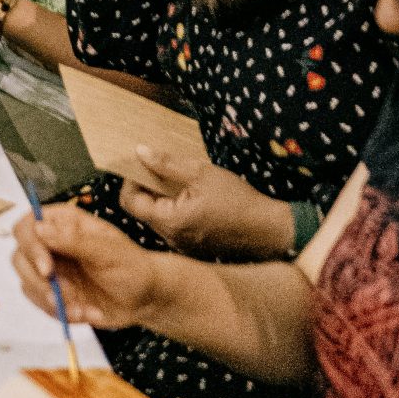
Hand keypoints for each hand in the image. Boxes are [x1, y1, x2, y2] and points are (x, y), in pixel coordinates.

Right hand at [12, 199, 171, 335]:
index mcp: (64, 224)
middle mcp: (52, 245)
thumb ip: (73, 240)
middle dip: (38, 281)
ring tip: (82, 308)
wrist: (145, 300)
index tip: (48, 270)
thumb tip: (38, 227)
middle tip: (65, 296)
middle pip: (20, 256)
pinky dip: (63, 314)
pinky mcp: (55, 295)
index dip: (31, 246)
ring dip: (52, 301)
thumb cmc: (132, 267)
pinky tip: (87, 313)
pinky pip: (42, 305)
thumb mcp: (108, 251)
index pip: (28, 225)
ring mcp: (52, 271)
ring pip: (27, 283)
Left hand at [119, 143, 295, 260]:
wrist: (269, 230)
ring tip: (182, 181)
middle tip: (163, 167)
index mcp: (169, 221)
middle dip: (147, 186)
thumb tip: (140, 151)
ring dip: (163, 196)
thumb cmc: (238, 201)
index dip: (130, 179)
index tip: (143, 163)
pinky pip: (174, 224)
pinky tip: (194, 196)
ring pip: (158, 216)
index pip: (129, 201)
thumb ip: (167, 163)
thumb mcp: (201, 173)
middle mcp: (171, 239)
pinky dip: (176, 207)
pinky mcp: (193, 246)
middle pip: (142, 209)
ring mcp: (182, 245)